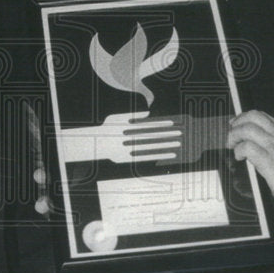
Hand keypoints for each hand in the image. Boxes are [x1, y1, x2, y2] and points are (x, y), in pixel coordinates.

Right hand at [59, 112, 181, 163]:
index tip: (172, 123)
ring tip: (177, 144)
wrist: (95, 144)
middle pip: (153, 136)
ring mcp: (131, 148)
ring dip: (166, 145)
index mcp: (129, 126)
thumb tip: (148, 113)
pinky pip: (148, 157)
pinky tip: (170, 154)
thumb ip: (133, 115)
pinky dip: (160, 155)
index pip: (149, 125)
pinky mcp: (130, 159)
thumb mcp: (117, 118)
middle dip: (166, 134)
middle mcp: (131, 137)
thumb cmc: (107, 128)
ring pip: (152, 147)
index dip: (161, 124)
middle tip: (179, 133)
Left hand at [227, 110, 273, 214]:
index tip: (237, 124)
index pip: (262, 116)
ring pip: (248, 129)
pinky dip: (239, 150)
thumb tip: (258, 147)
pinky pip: (248, 147)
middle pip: (253, 116)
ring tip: (233, 146)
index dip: (245, 118)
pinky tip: (240, 157)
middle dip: (238, 123)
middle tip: (232, 134)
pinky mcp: (269, 162)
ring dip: (235, 136)